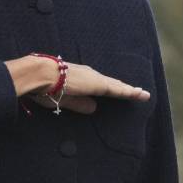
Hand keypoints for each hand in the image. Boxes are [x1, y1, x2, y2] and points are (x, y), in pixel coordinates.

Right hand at [6, 56, 149, 114]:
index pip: (98, 85)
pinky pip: (118, 90)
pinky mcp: (98, 84)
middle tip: (137, 92)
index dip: (110, 88)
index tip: (119, 91)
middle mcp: (90, 75)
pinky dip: (130, 92)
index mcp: (80, 78)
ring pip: (117, 86)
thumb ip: (79, 103)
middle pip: (111, 84)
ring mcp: (95, 78)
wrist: (39, 74)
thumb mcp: (64, 99)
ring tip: (143, 94)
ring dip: (130, 90)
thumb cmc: (44, 86)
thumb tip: (94, 108)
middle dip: (124, 88)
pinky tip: (140, 95)